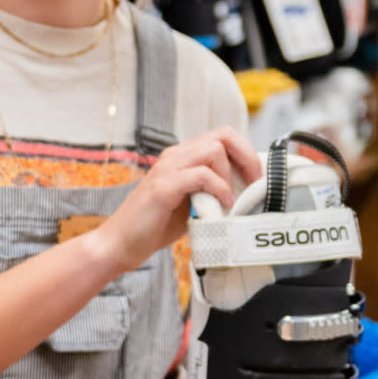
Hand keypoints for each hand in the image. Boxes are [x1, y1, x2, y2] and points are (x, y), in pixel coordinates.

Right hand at [90, 128, 261, 274]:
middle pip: (223, 135)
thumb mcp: (194, 203)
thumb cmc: (156, 226)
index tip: (257, 180)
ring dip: (230, 177)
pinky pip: (201, 175)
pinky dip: (219, 189)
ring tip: (232, 201)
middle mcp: (175, 156)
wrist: (120, 244)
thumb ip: (214, 191)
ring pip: (213, 150)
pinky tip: (221, 207)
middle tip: (254, 185)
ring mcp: (167, 168)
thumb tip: (248, 193)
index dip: (246, 154)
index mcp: (182, 157)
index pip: (223, 137)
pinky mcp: (163, 186)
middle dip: (247, 158)